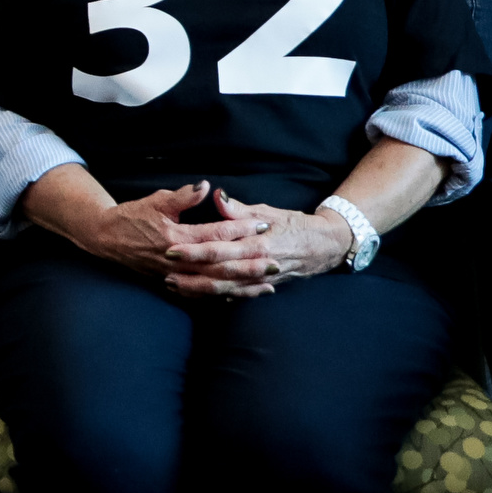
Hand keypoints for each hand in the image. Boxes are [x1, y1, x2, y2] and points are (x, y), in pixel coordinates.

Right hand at [68, 182, 262, 281]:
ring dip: (241, 285)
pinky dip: (223, 295)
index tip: (263, 223)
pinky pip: (201, 293)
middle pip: (220, 264)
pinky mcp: (172, 283)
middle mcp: (177, 260)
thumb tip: (205, 187)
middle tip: (275, 259)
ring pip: (214, 283)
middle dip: (249, 263)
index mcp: (175, 237)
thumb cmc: (131, 217)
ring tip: (267, 284)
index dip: (240, 229)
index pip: (215, 234)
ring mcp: (174, 275)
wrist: (105, 239)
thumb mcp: (155, 201)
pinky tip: (240, 296)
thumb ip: (182, 197)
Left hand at [150, 189, 353, 296]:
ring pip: (227, 288)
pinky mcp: (266, 287)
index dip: (194, 251)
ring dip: (200, 290)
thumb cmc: (295, 224)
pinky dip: (219, 297)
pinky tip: (200, 297)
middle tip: (164, 274)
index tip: (171, 249)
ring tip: (175, 287)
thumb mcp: (269, 212)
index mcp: (258, 243)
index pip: (220, 248)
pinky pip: (239, 295)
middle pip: (219, 273)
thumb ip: (239, 209)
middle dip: (191, 276)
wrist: (326, 245)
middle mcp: (259, 264)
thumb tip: (216, 195)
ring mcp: (263, 279)